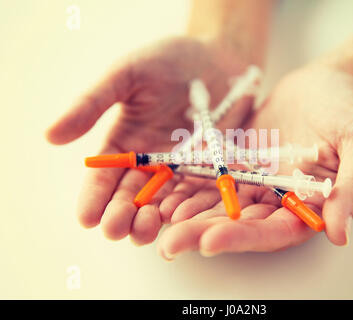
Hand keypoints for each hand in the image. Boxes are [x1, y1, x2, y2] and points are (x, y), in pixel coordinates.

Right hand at [46, 37, 253, 244]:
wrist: (218, 57)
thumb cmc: (170, 60)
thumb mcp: (127, 75)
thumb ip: (93, 103)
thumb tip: (50, 135)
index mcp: (125, 143)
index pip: (104, 177)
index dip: (93, 198)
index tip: (86, 217)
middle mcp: (150, 162)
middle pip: (130, 198)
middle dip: (120, 216)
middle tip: (116, 227)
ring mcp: (181, 168)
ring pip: (161, 205)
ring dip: (150, 221)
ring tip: (145, 228)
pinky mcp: (210, 168)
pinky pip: (197, 194)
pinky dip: (187, 209)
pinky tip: (180, 218)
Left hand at [158, 64, 352, 257]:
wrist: (328, 81)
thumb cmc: (352, 109)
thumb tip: (340, 234)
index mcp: (310, 206)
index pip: (275, 231)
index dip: (243, 237)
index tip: (210, 240)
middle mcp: (279, 200)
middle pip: (240, 224)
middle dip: (204, 233)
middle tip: (169, 243)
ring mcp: (256, 182)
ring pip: (220, 204)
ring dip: (190, 214)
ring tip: (158, 219)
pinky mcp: (239, 162)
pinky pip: (212, 176)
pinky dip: (189, 184)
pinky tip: (164, 191)